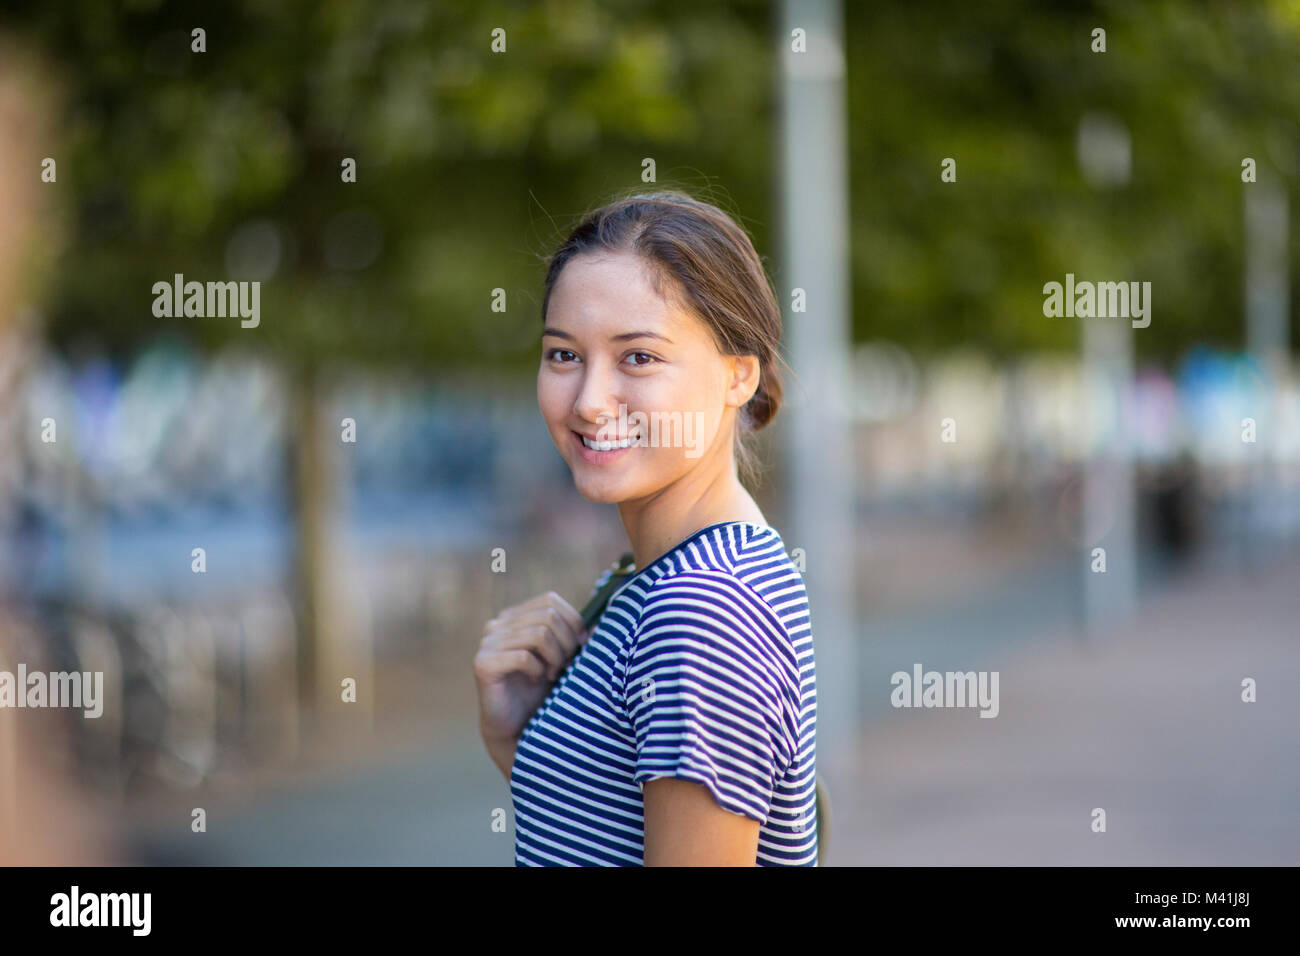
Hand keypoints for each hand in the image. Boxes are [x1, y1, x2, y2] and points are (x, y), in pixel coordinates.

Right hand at [473, 591, 588, 773]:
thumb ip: (576, 639)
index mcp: (515, 617)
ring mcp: (487, 642)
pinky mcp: (483, 664)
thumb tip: (601, 627)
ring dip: (555, 657)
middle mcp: (498, 624)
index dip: (573, 620)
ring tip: (552, 675)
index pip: (550, 600)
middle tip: (565, 666)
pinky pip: (523, 657)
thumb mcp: (563, 659)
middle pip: (548, 615)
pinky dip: (538, 670)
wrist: (515, 727)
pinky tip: (535, 680)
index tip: (582, 645)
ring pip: (539, 634)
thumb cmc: (540, 690)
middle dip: (567, 642)